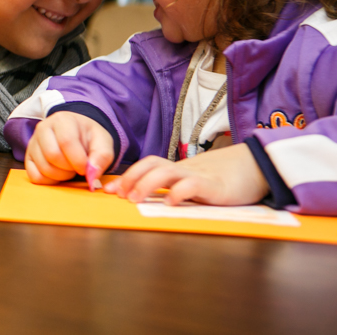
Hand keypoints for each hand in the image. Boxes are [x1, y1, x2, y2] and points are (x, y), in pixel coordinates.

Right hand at [24, 111, 114, 184]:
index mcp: (62, 120)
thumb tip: (92, 176)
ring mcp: (33, 143)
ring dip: (60, 176)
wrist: (77, 134)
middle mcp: (43, 128)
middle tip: (77, 168)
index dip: (78, 160)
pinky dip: (48, 181)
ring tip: (69, 169)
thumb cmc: (89, 138)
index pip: (66, 142)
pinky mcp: (28, 157)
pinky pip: (34, 176)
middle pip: (52, 155)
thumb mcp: (103, 143)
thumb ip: (101, 157)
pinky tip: (58, 174)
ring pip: (43, 168)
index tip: (86, 167)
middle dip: (69, 169)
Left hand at [104, 144, 269, 205]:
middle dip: (130, 178)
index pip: (146, 166)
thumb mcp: (195, 182)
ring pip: (165, 173)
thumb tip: (149, 198)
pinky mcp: (213, 185)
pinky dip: (178, 193)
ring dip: (146, 185)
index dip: (127, 176)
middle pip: (151, 165)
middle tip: (118, 194)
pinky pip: (192, 186)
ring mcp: (197, 175)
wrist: (257, 167)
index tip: (109, 189)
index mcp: (178, 169)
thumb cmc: (225, 179)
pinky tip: (170, 202)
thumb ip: (175, 187)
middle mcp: (183, 169)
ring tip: (135, 199)